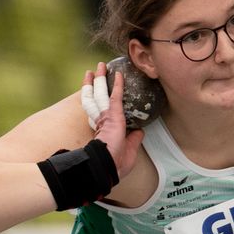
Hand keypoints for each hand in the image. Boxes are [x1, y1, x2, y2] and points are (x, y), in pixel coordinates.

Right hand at [83, 63, 144, 178]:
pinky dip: (118, 84)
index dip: (97, 101)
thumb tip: (140, 131)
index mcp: (102, 130)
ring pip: (100, 93)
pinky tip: (118, 74)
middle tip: (93, 73)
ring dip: (100, 78)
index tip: (96, 93)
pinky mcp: (112, 115)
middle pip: (94, 97)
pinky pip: (116, 96)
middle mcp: (100, 121)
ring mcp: (105, 117)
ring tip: (99, 66)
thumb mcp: (129, 150)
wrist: (109, 166)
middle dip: (94, 84)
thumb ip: (133, 139)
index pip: (98, 111)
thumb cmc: (116, 164)